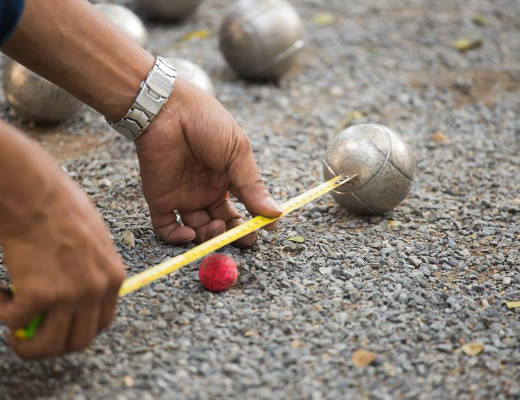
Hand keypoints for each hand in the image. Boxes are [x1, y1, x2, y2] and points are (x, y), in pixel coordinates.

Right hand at [0, 148, 124, 358]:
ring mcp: (72, 295)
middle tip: (28, 331)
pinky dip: (2, 312)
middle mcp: (98, 290)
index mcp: (114, 277)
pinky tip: (0, 292)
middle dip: (50, 343)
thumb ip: (93, 269)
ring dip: (23, 340)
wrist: (36, 194)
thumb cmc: (60, 208)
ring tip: (11, 318)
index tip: (55, 326)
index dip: (75, 330)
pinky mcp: (42, 295)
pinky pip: (15, 322)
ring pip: (47, 345)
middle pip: (77, 342)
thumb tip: (78, 293)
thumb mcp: (95, 241)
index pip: (101, 323)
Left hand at [136, 80, 281, 246]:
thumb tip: (276, 214)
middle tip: (240, 237)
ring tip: (217, 227)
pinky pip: (166, 228)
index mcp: (228, 179)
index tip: (263, 228)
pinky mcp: (160, 199)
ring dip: (209, 236)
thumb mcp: (237, 152)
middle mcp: (206, 191)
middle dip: (233, 234)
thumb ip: (253, 186)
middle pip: (222, 223)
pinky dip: (176, 238)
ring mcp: (183, 196)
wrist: (167, 109)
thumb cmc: (207, 123)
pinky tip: (189, 233)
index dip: (252, 221)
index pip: (243, 209)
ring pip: (198, 229)